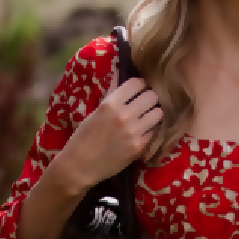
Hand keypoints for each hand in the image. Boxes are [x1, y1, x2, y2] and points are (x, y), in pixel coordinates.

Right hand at [58, 71, 162, 195]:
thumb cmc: (83, 137)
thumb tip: (120, 73)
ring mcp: (133, 133)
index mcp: (110, 103)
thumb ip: (111, 93)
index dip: (139, 85)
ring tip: (146, 118)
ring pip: (158, 113)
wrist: (80, 166)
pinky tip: (143, 133)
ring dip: (153, 114)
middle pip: (152, 96)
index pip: (137, 83)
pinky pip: (155, 132)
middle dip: (149, 99)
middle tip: (144, 105)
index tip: (138, 90)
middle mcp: (124, 116)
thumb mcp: (95, 112)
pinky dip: (151, 131)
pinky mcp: (139, 148)